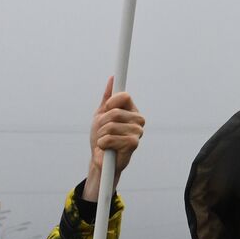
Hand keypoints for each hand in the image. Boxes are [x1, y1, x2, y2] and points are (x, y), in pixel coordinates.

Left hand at [83, 77, 145, 202]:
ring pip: (111, 126)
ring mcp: (138, 132)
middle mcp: (138, 119)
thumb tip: (112, 79)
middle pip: (114, 112)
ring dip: (101, 135)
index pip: (123, 96)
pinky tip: (107, 149)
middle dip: (101, 123)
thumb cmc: (102, 137)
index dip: (110, 103)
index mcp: (132, 110)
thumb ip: (107, 97)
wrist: (100, 160)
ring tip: (104, 141)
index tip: (105, 110)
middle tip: (102, 132)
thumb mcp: (101, 115)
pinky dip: (103, 144)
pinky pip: (110, 138)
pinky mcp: (134, 144)